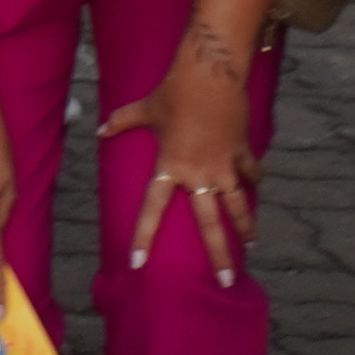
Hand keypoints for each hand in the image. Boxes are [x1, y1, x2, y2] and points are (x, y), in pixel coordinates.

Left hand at [104, 38, 258, 281]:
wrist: (212, 72)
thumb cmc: (175, 90)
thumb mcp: (145, 108)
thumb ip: (122, 122)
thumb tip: (99, 130)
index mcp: (171, 166)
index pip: (153, 209)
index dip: (144, 236)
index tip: (138, 263)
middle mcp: (199, 174)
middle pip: (210, 224)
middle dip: (219, 255)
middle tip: (225, 282)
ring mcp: (225, 166)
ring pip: (238, 207)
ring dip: (245, 229)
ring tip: (250, 248)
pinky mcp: (243, 154)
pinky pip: (250, 175)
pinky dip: (253, 182)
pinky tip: (255, 190)